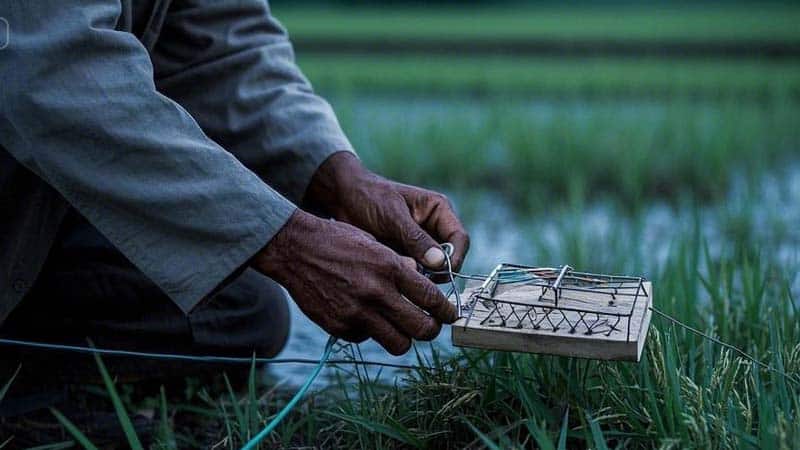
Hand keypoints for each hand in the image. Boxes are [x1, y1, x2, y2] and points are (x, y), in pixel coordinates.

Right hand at [252, 210, 457, 354]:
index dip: (446, 311)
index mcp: (389, 268)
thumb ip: (400, 266)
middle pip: (422, 329)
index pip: (431, 299)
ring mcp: (357, 313)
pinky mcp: (339, 327)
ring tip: (401, 328)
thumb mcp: (376, 244)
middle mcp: (376, 292)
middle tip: (431, 327)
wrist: (295, 249)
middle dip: (431, 330)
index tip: (449, 315)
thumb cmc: (338, 242)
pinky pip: (366, 339)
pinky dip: (369, 331)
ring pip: (399, 344)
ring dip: (404, 338)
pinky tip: (363, 315)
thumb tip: (420, 283)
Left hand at [305, 152, 469, 280]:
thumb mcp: (392, 216)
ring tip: (402, 275)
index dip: (456, 258)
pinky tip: (393, 276)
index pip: (460, 238)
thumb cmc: (369, 197)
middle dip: (439, 272)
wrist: (342, 199)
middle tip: (420, 279)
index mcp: (438, 211)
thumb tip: (440, 262)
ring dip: (422, 277)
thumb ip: (415, 238)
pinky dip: (408, 277)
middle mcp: (434, 229)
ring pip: (433, 270)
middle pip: (451, 258)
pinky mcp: (406, 256)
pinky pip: (415, 273)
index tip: (442, 272)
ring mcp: (420, 245)